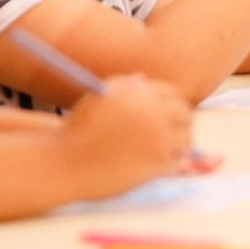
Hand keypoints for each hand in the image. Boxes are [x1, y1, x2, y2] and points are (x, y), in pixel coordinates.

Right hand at [60, 75, 192, 198]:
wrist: (64, 164)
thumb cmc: (76, 131)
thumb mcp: (97, 99)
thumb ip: (122, 87)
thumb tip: (142, 81)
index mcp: (140, 94)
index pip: (173, 95)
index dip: (173, 105)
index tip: (172, 115)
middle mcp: (153, 112)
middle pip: (185, 115)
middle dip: (183, 124)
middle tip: (179, 133)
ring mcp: (158, 138)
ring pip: (185, 140)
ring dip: (180, 146)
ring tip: (169, 151)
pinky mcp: (157, 163)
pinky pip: (176, 162)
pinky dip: (171, 165)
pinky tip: (159, 167)